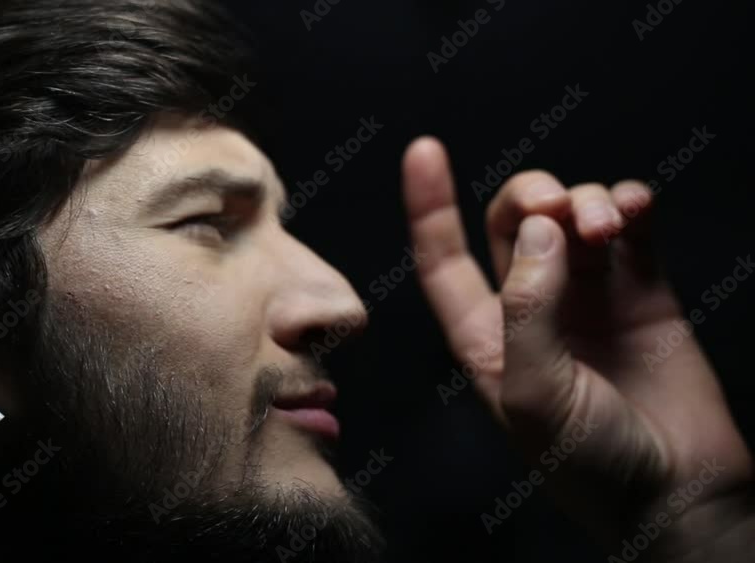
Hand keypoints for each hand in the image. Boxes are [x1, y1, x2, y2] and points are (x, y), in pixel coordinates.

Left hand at [401, 137, 753, 560]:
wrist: (678, 493)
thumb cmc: (591, 461)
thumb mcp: (533, 393)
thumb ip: (527, 308)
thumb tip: (539, 229)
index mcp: (485, 336)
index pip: (444, 260)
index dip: (430, 205)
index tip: (423, 149)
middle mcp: (532, 307)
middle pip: (510, 221)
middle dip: (528, 196)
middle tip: (554, 208)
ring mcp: (589, 294)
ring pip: (572, 215)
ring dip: (584, 200)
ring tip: (605, 225)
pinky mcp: (644, 290)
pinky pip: (631, 226)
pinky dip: (630, 202)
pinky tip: (634, 207)